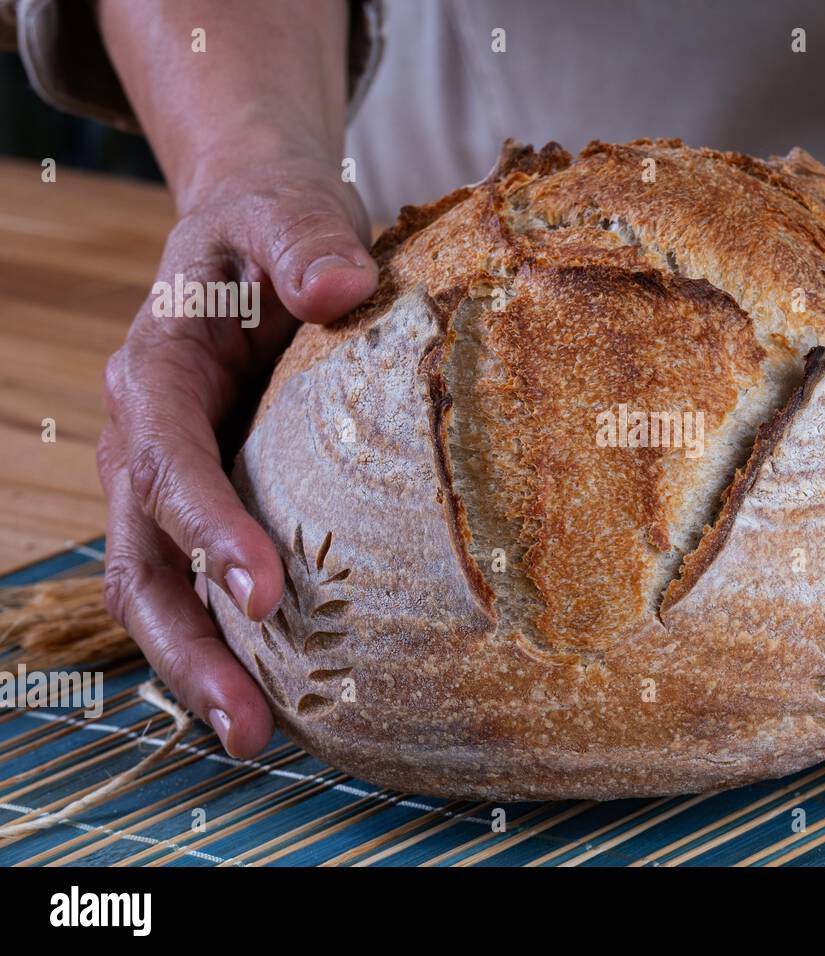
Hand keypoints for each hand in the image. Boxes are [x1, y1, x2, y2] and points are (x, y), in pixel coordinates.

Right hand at [98, 156, 376, 756]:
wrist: (262, 236)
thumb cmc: (275, 226)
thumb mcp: (288, 213)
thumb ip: (306, 243)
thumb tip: (341, 287)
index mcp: (156, 372)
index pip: (167, 462)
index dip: (207, 530)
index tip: (264, 593)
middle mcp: (150, 438)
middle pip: (142, 556)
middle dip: (186, 644)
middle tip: (247, 722)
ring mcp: (175, 477)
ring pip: (162, 586)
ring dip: (202, 664)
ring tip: (257, 736)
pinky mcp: (215, 498)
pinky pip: (205, 579)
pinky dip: (232, 638)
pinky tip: (283, 692)